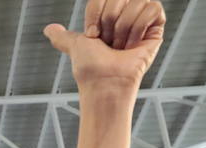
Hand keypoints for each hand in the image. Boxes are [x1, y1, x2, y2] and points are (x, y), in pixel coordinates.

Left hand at [43, 1, 165, 93]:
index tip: (93, 35)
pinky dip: (138, 27)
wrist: (106, 80)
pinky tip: (134, 44)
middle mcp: (125, 14)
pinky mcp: (157, 25)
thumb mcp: (75, 44)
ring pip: (136, 2)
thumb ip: (63, 37)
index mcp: (108, 16)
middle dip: (109, 21)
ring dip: (123, 28)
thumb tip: (49, 29)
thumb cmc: (91, 66)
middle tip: (109, 42)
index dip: (95, 14)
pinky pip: (152, 8)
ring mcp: (142, 19)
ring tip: (121, 46)